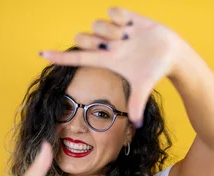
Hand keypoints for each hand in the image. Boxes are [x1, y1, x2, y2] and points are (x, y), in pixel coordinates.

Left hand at [39, 7, 182, 126]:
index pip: (77, 59)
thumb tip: (137, 125)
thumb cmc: (156, 71)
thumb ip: (138, 104)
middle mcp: (106, 45)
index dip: (59, 57)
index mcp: (106, 60)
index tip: (41, 54)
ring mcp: (114, 30)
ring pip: (97, 24)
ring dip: (110, 30)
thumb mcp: (144, 87)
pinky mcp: (124, 17)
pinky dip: (119, 17)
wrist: (172, 54)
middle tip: (113, 46)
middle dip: (91, 41)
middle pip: (81, 38)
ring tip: (127, 37)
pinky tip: (130, 24)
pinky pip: (111, 11)